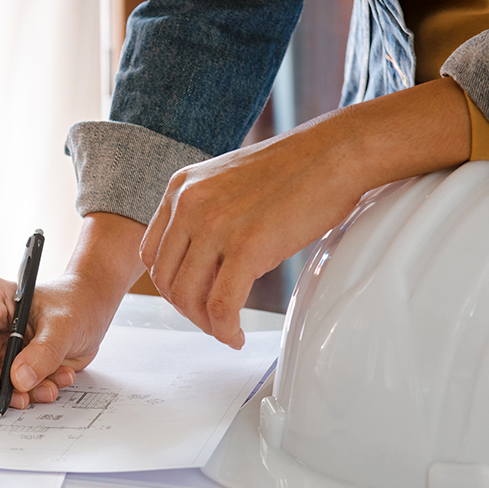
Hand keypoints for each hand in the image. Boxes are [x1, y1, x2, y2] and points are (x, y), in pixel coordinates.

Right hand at [0, 214, 146, 407]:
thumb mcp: (64, 324)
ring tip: (50, 386)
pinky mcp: (4, 364)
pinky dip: (29, 393)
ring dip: (18, 393)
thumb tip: (19, 379)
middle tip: (24, 397)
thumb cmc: (75, 303)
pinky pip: (6, 389)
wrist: (90, 310)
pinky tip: (53, 381)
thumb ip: (43, 351)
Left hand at [141, 77, 472, 348]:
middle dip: (187, 309)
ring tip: (225, 329)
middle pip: (166, 279)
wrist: (337, 152)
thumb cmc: (294, 170)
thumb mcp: (227, 182)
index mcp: (180, 188)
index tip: (192, 297)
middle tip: (211, 320)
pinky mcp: (246, 247)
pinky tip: (235, 335)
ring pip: (188, 297)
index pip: (151, 253)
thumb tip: (199, 263)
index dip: (170, 284)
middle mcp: (189, 205)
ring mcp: (215, 225)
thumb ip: (204, 215)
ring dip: (205, 323)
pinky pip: (221, 306)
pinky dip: (224, 329)